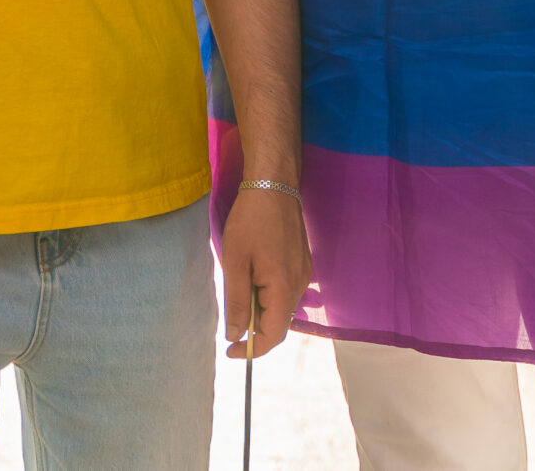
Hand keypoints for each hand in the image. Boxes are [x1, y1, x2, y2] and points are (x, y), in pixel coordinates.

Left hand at [219, 186, 310, 357]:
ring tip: (239, 290)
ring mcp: (304, 273)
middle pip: (280, 323)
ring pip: (282, 306)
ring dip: (261, 309)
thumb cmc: (251, 221)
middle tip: (230, 318)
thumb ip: (238, 302)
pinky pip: (286, 290)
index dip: (253, 350)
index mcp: (285, 288)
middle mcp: (300, 285)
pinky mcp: (302, 262)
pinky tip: (253, 277)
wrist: (274, 183)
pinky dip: (268, 295)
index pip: (274, 335)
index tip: (231, 351)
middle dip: (255, 328)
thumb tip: (236, 335)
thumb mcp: (236, 262)